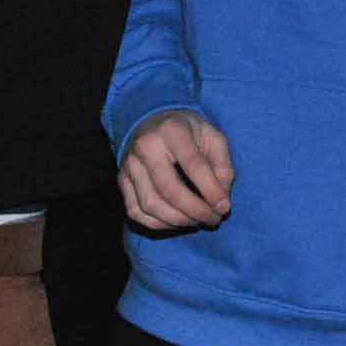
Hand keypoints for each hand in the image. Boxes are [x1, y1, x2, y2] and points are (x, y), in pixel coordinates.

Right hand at [118, 109, 234, 229]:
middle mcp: (145, 146)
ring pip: (151, 205)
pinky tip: (177, 221)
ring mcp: (129, 164)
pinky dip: (159, 224)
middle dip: (195, 211)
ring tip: (198, 221)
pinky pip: (136, 212)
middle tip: (214, 219)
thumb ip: (223, 167)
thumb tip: (222, 202)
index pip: (193, 165)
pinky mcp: (121, 180)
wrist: (153, 121)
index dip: (211, 191)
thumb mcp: (213, 137)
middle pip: (170, 190)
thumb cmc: (189, 132)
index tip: (225, 208)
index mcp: (172, 130)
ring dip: (179, 221)